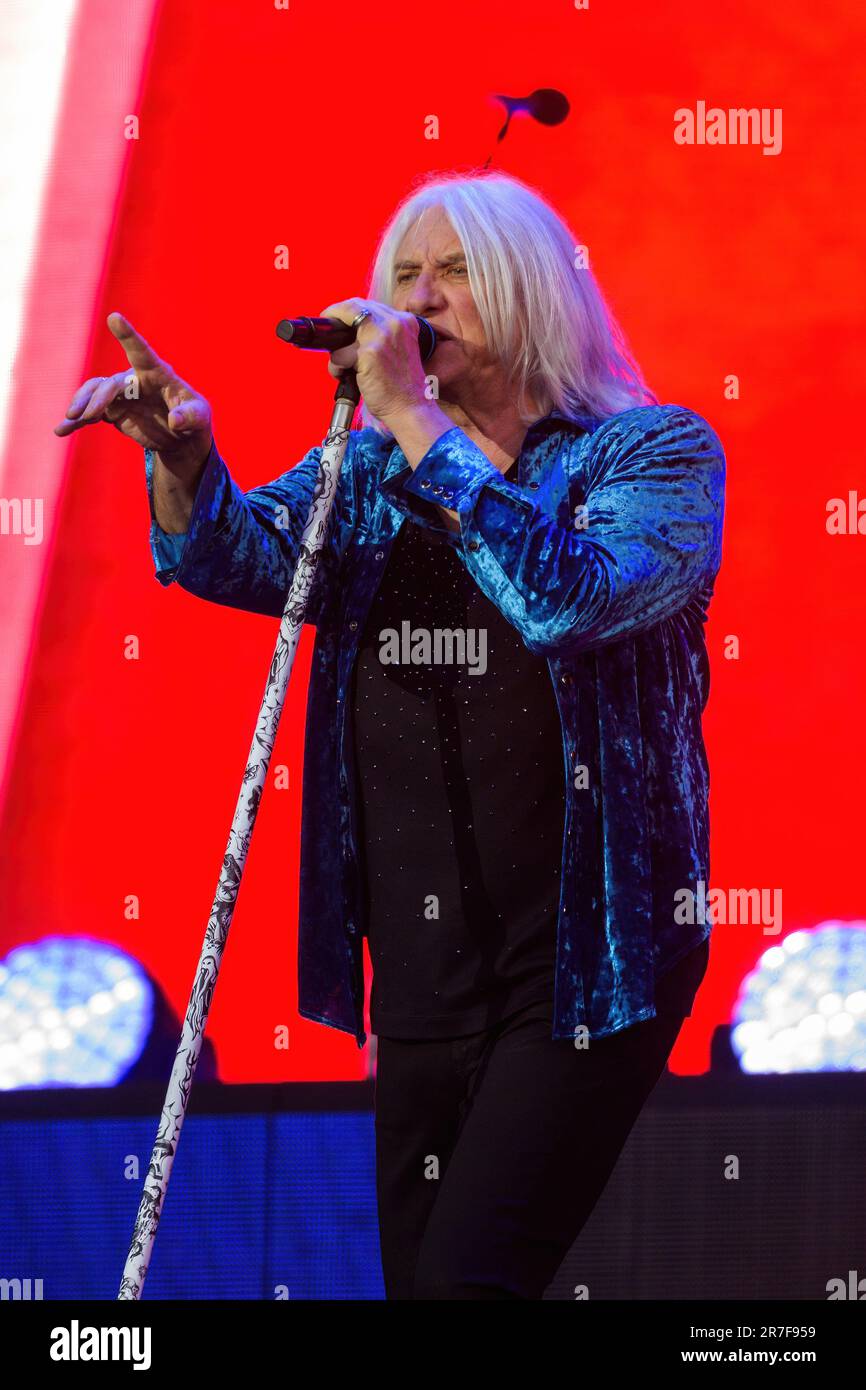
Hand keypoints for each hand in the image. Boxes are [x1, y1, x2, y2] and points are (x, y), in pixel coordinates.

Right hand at [53, 312, 212, 475]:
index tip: (114, 317)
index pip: (141, 351)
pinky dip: (76, 422)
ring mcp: (121, 395)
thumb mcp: (200, 419)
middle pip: (111, 383)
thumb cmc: (194, 418)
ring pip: (94, 393)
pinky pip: (89, 413)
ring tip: (71, 419)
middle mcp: (134, 380)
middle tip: (88, 415)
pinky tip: (62, 430)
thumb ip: (190, 417)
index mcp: (157, 372)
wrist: (181, 436)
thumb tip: (175, 420)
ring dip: (81, 404)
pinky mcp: (112, 411)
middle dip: (98, 397)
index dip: (128, 335)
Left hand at [319, 297, 429, 423]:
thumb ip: (379, 336)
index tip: (337, 318)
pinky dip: (336, 367)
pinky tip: (344, 377)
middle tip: (327, 332)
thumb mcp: (398, 350)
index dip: (348, 310)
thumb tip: (349, 334)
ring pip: (344, 327)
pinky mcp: (369, 353)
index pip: (369, 304)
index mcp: (405, 321)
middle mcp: (395, 323)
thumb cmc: (401, 387)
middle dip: (335, 316)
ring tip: (342, 367)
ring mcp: (382, 336)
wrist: (411, 409)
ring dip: (336, 348)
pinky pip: (339, 354)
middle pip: (353, 306)